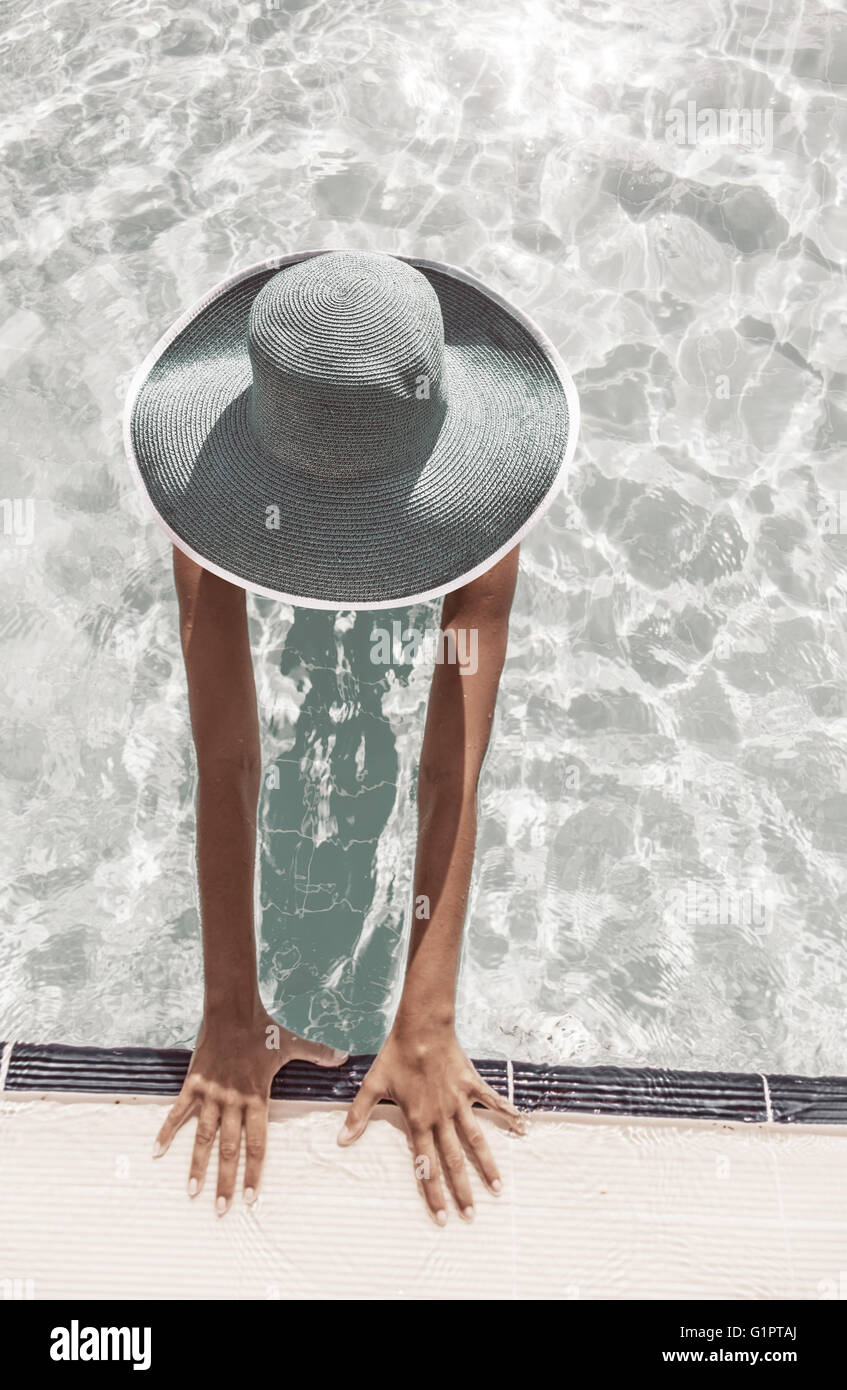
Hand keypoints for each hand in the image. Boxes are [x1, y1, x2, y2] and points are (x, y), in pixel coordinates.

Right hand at [153, 1005, 346, 1212]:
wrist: (232, 1010)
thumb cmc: (263, 1029)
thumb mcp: (292, 1043)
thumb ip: (317, 1053)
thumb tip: (344, 1058)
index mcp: (257, 1098)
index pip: (257, 1144)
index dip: (254, 1172)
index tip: (251, 1197)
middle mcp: (233, 1102)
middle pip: (228, 1149)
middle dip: (225, 1181)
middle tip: (221, 1209)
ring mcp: (211, 1094)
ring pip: (202, 1137)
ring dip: (197, 1166)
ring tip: (192, 1192)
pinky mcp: (193, 1084)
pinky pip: (178, 1112)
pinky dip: (166, 1132)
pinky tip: (157, 1152)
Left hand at [337, 1027, 526, 1224]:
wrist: (421, 1027)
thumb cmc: (396, 1055)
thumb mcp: (373, 1085)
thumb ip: (359, 1115)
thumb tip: (341, 1140)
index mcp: (418, 1121)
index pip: (426, 1165)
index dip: (434, 1193)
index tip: (442, 1218)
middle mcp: (441, 1117)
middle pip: (454, 1160)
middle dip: (463, 1191)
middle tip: (472, 1216)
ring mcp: (459, 1101)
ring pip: (476, 1139)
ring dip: (487, 1165)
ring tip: (498, 1188)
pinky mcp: (471, 1085)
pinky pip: (492, 1102)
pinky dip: (508, 1114)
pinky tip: (523, 1127)